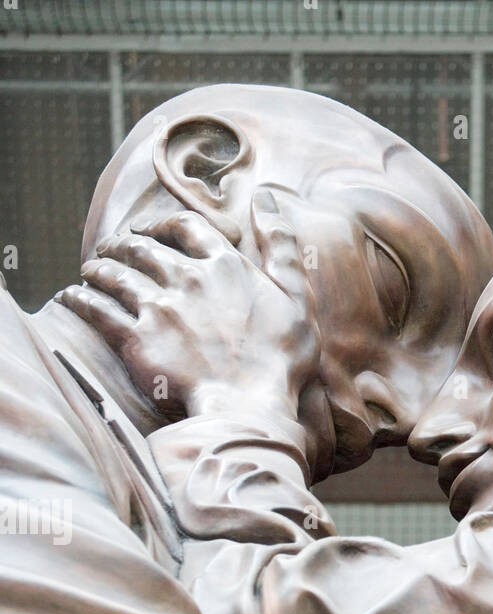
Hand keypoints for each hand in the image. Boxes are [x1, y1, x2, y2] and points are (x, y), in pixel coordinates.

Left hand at [57, 191, 320, 423]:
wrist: (249, 407)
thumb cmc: (279, 360)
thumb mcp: (294, 298)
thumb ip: (281, 246)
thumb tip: (269, 198)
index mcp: (224, 266)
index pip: (185, 227)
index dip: (161, 223)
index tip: (149, 229)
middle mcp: (186, 278)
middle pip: (142, 247)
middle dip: (122, 243)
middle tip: (111, 248)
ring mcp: (158, 308)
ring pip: (114, 273)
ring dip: (97, 267)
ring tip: (90, 270)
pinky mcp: (136, 339)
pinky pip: (96, 310)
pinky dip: (78, 300)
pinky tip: (70, 297)